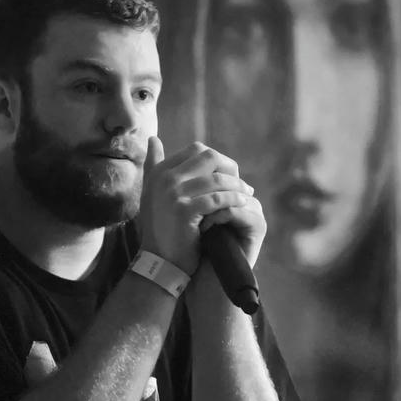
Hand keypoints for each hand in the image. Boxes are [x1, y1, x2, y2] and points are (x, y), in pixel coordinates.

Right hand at [139, 138, 259, 274]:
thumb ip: (153, 166)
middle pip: (208, 157)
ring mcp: (173, 194)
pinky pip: (219, 199)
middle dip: (230, 168)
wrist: (159, 262)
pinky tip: (242, 204)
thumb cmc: (161, 229)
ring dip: (237, 186)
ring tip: (247, 194)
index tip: (229, 173)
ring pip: (217, 179)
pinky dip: (234, 200)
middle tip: (241, 182)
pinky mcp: (186, 211)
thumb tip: (153, 138)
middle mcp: (164, 179)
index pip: (196, 150)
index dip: (218, 160)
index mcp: (159, 172)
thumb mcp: (152, 194)